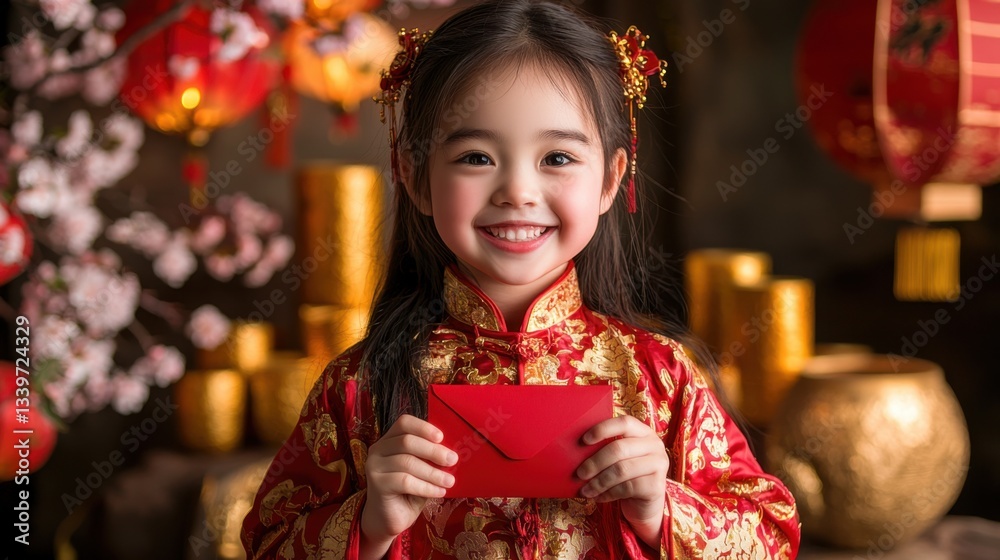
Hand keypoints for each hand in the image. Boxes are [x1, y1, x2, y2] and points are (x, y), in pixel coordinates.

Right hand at [360, 414, 456, 554]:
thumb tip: (452, 452)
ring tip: (449, 481)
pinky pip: (405, 481)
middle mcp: (378, 450)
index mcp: (389, 440)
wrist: (389, 519)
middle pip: (407, 442)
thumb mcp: (421, 470)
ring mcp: (374, 467)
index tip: (441, 437)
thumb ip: (429, 458)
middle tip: (452, 460)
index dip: (423, 427)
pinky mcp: (377, 484)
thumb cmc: (408, 492)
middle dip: (433, 451)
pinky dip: (426, 487)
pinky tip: (439, 492)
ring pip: (407, 463)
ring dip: (432, 472)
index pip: (404, 423)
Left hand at [576, 415, 667, 546]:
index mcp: (644, 432)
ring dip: (599, 481)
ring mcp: (659, 465)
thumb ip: (606, 449)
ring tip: (586, 490)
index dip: (603, 429)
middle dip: (595, 462)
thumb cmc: (626, 477)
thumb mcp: (618, 459)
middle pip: (619, 449)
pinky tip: (599, 497)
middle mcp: (655, 445)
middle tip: (580, 473)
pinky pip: (627, 487)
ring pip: (621, 470)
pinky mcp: (656, 486)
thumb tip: (575, 449)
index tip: (584, 440)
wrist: (644, 505)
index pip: (625, 423)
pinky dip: (608, 493)